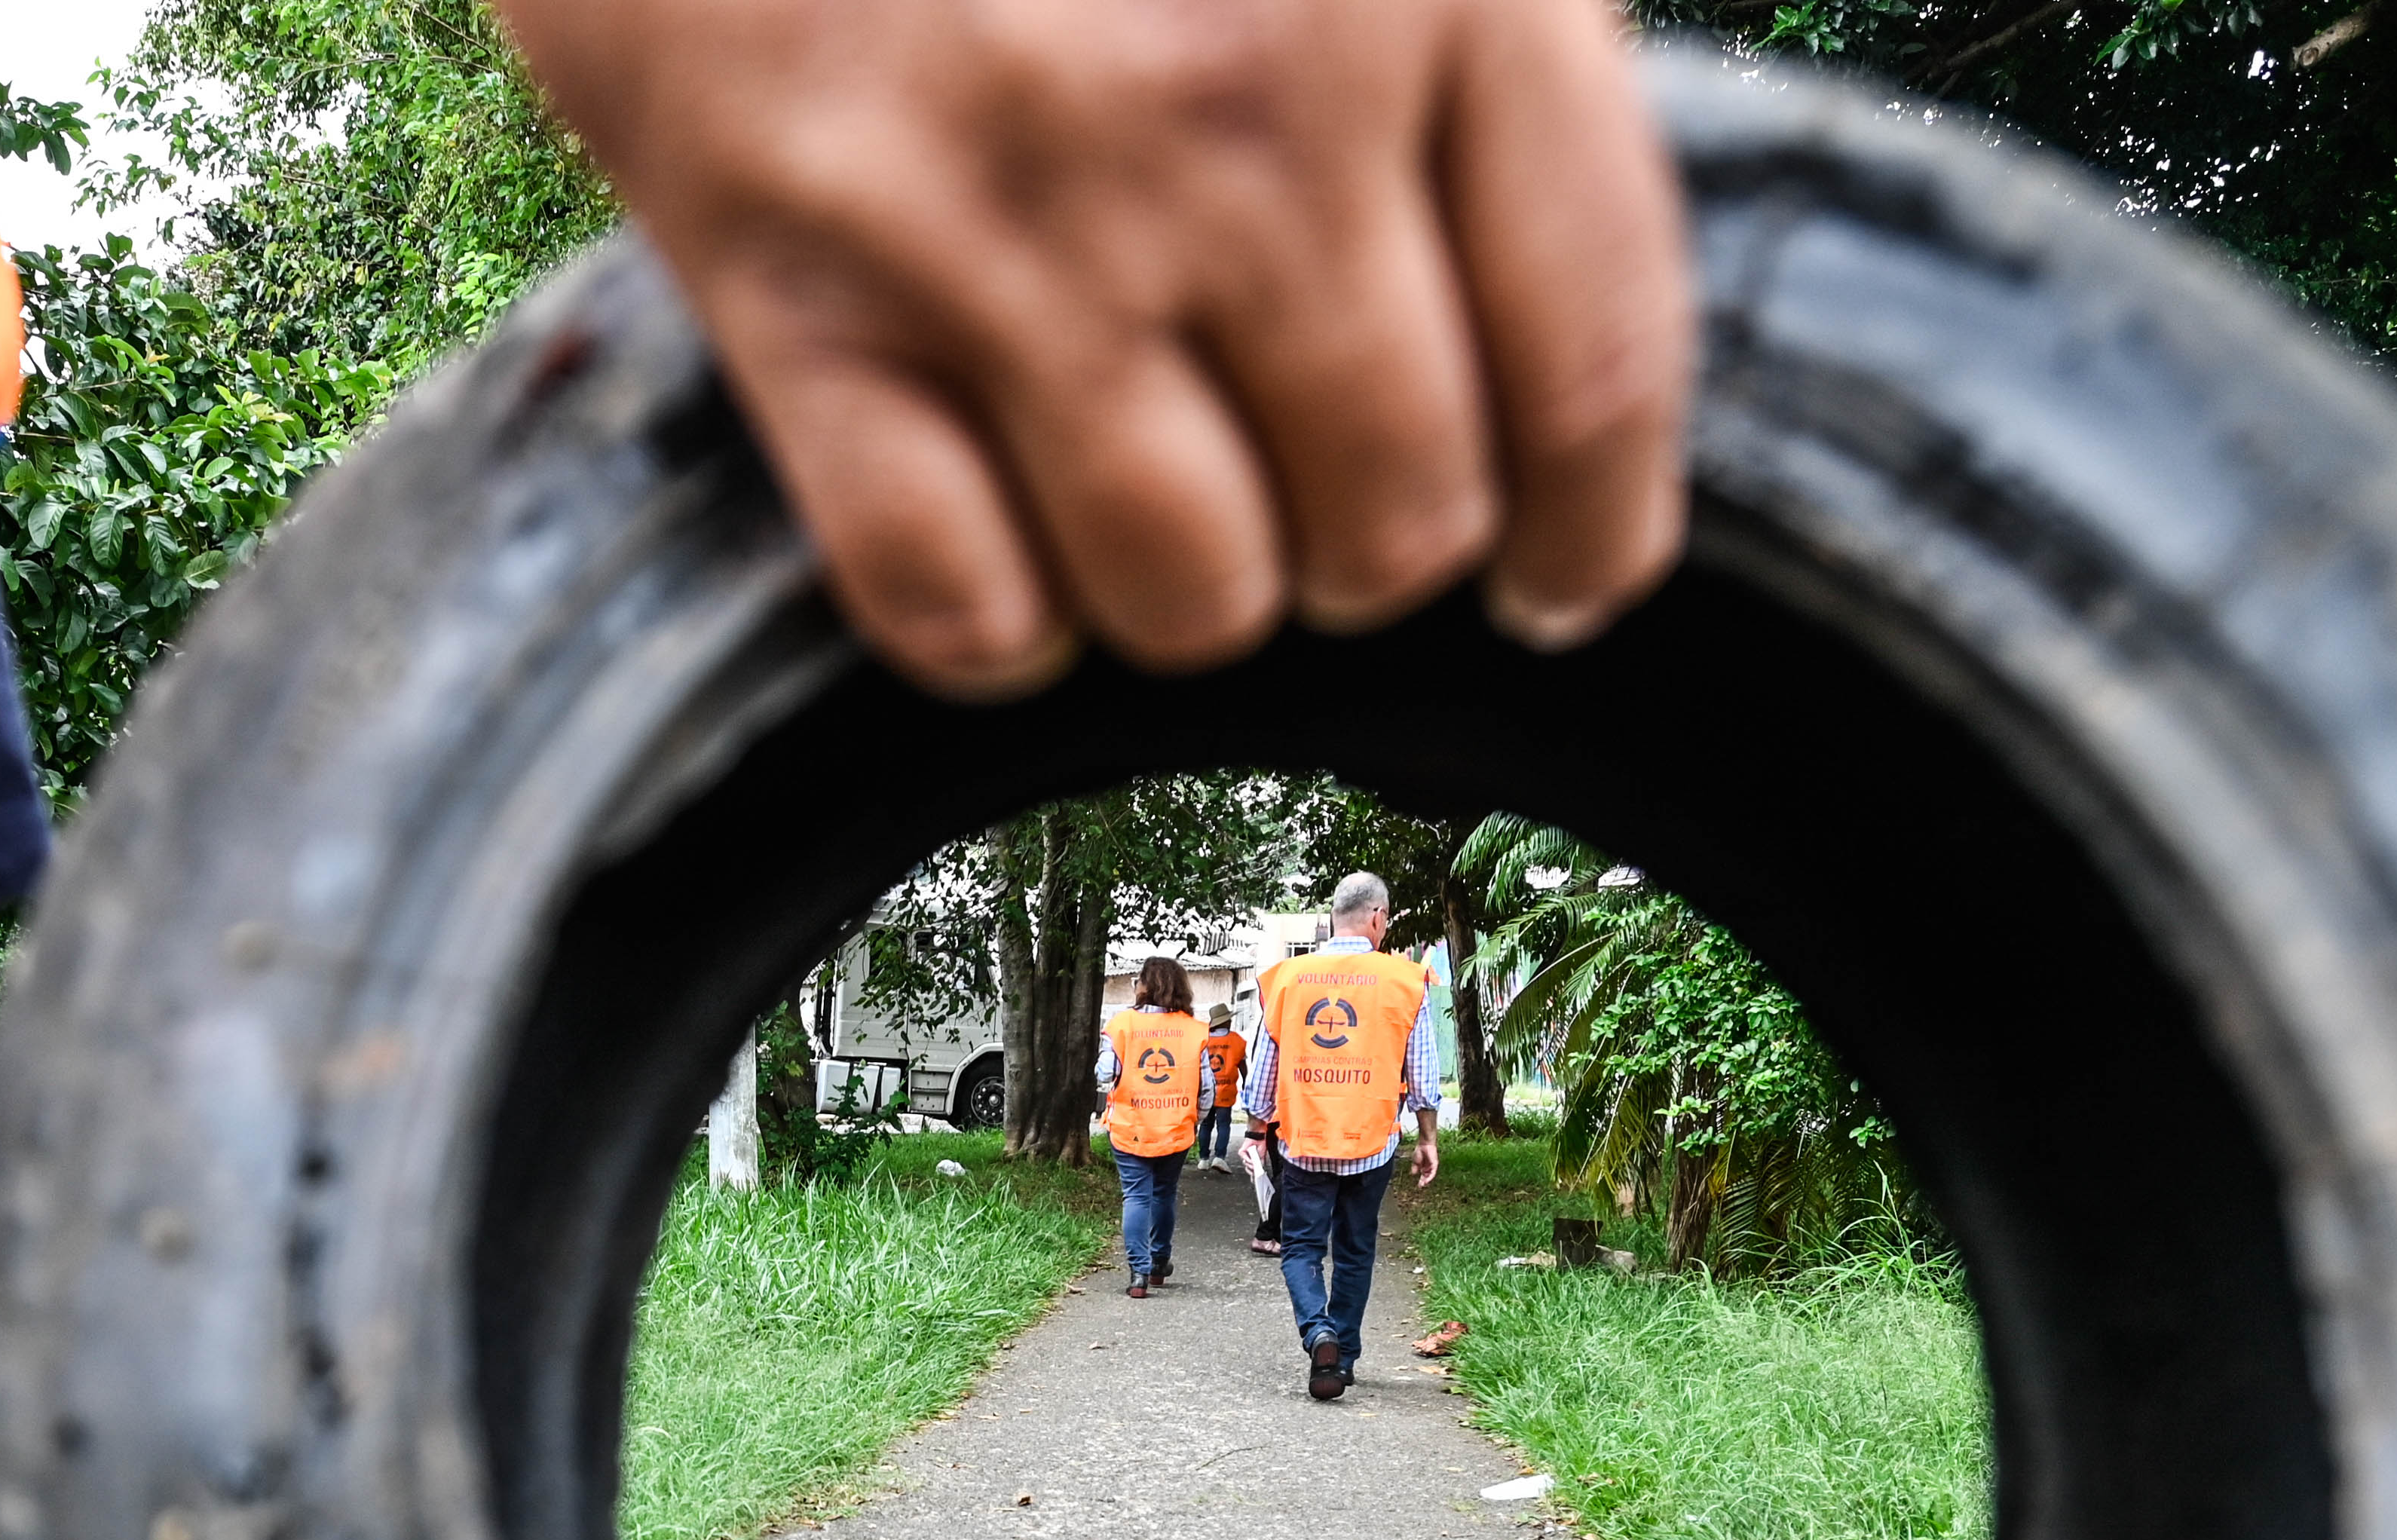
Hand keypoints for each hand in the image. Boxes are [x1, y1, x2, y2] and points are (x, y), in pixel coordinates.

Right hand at [497, 0, 1691, 696]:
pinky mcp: (805, 300)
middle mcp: (1241, 120)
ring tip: (1152, 497)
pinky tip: (1003, 548)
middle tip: (1319, 500)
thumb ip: (1480, 34)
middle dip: (1371, 553)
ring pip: (1192, 596)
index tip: (1560, 581)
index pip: (1590, 367)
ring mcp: (1016, 223)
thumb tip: (1545, 326)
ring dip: (1189, 591)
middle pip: (1395, 517)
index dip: (1591, 529)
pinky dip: (1000, 624)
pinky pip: (959, 606)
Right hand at [1414, 1132, 1442, 1186]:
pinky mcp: (1435, 1164)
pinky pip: (1433, 1172)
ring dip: (1427, 1180)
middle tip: (1420, 1186)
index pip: (1423, 1175)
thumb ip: (1415, 1168)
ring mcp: (1432, 1166)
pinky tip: (1427, 1180)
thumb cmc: (1420, 1151)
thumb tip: (1413, 1174)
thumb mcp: (1415, 1162)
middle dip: (1423, 1181)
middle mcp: (1428, 1167)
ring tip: (1423, 1184)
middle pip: (1426, 1176)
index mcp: (1424, 1166)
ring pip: (1430, 1176)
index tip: (1418, 1185)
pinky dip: (1430, 1177)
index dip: (1421, 1180)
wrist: (1424, 1144)